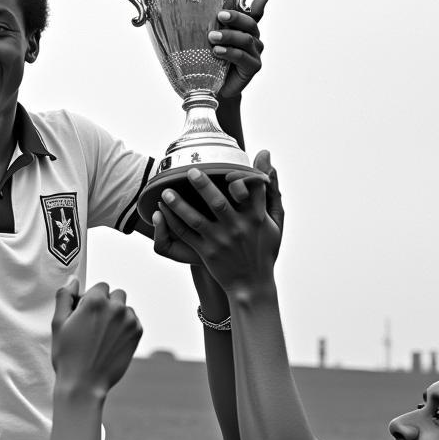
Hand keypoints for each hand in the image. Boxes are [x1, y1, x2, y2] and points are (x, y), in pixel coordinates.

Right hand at [51, 279, 142, 395]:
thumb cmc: (68, 355)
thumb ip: (65, 297)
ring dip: (117, 316)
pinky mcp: (137, 334)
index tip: (85, 314)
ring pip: (126, 308)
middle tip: (94, 324)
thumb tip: (73, 281)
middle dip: (107, 304)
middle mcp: (115, 307)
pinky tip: (111, 342)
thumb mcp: (58, 323)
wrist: (84, 384)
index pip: (100, 286)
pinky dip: (125, 328)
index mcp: (95, 301)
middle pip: (116, 294)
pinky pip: (134, 322)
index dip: (91, 299)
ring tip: (103, 335)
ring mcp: (129, 321)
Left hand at [152, 152, 282, 290]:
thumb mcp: (276, 221)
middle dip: (203, 186)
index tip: (227, 165)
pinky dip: (173, 222)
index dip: (240, 176)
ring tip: (165, 191)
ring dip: (179, 205)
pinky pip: (186, 234)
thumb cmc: (265, 249)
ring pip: (196, 220)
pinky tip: (162, 210)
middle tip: (190, 170)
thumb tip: (266, 155)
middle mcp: (238, 229)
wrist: (252, 284)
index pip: (250, 191)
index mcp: (257, 218)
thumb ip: (272, 189)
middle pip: (218, 204)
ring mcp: (220, 241)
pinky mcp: (206, 253)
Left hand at [211, 0, 266, 100]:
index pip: (251, 13)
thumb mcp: (213, 40)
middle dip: (234, 18)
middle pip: (249, 24)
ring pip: (246, 39)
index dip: (250, 6)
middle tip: (219, 16)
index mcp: (246, 29)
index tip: (233, 4)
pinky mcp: (254, 67)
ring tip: (212, 37)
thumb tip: (231, 6)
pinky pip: (242, 56)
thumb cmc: (214, 61)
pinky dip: (229, 52)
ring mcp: (255, 53)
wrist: (215, 87)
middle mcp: (254, 39)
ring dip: (228, 36)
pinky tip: (217, 52)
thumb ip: (218, 24)